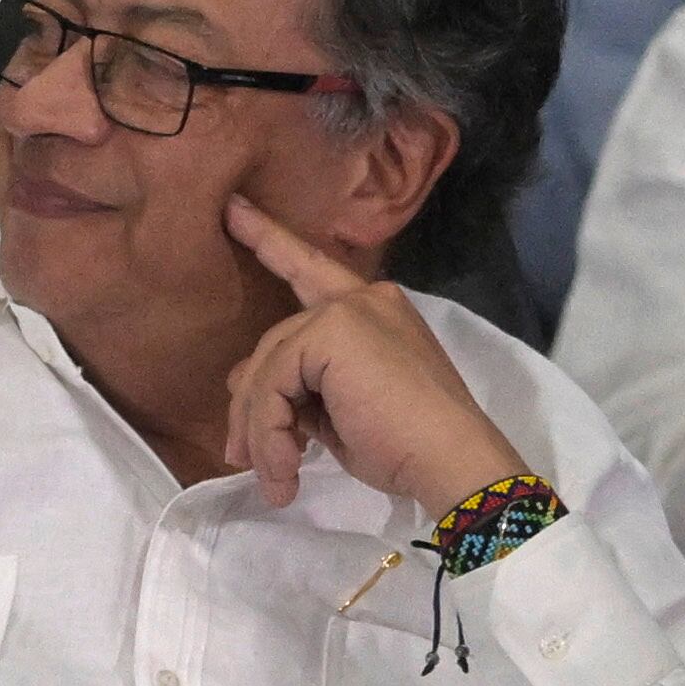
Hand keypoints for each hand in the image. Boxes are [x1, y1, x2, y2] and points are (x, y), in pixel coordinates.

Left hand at [220, 198, 524, 513]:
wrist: (452, 462)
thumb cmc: (408, 447)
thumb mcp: (339, 412)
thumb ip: (297, 386)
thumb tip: (240, 381)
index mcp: (372, 311)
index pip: (310, 271)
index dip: (270, 240)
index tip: (232, 210)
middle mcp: (362, 299)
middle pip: (277, 342)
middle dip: (253, 403)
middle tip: (241, 455)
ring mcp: (348, 310)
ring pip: (270, 365)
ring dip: (261, 427)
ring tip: (274, 475)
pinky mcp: (332, 331)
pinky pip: (274, 381)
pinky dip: (270, 430)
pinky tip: (284, 466)